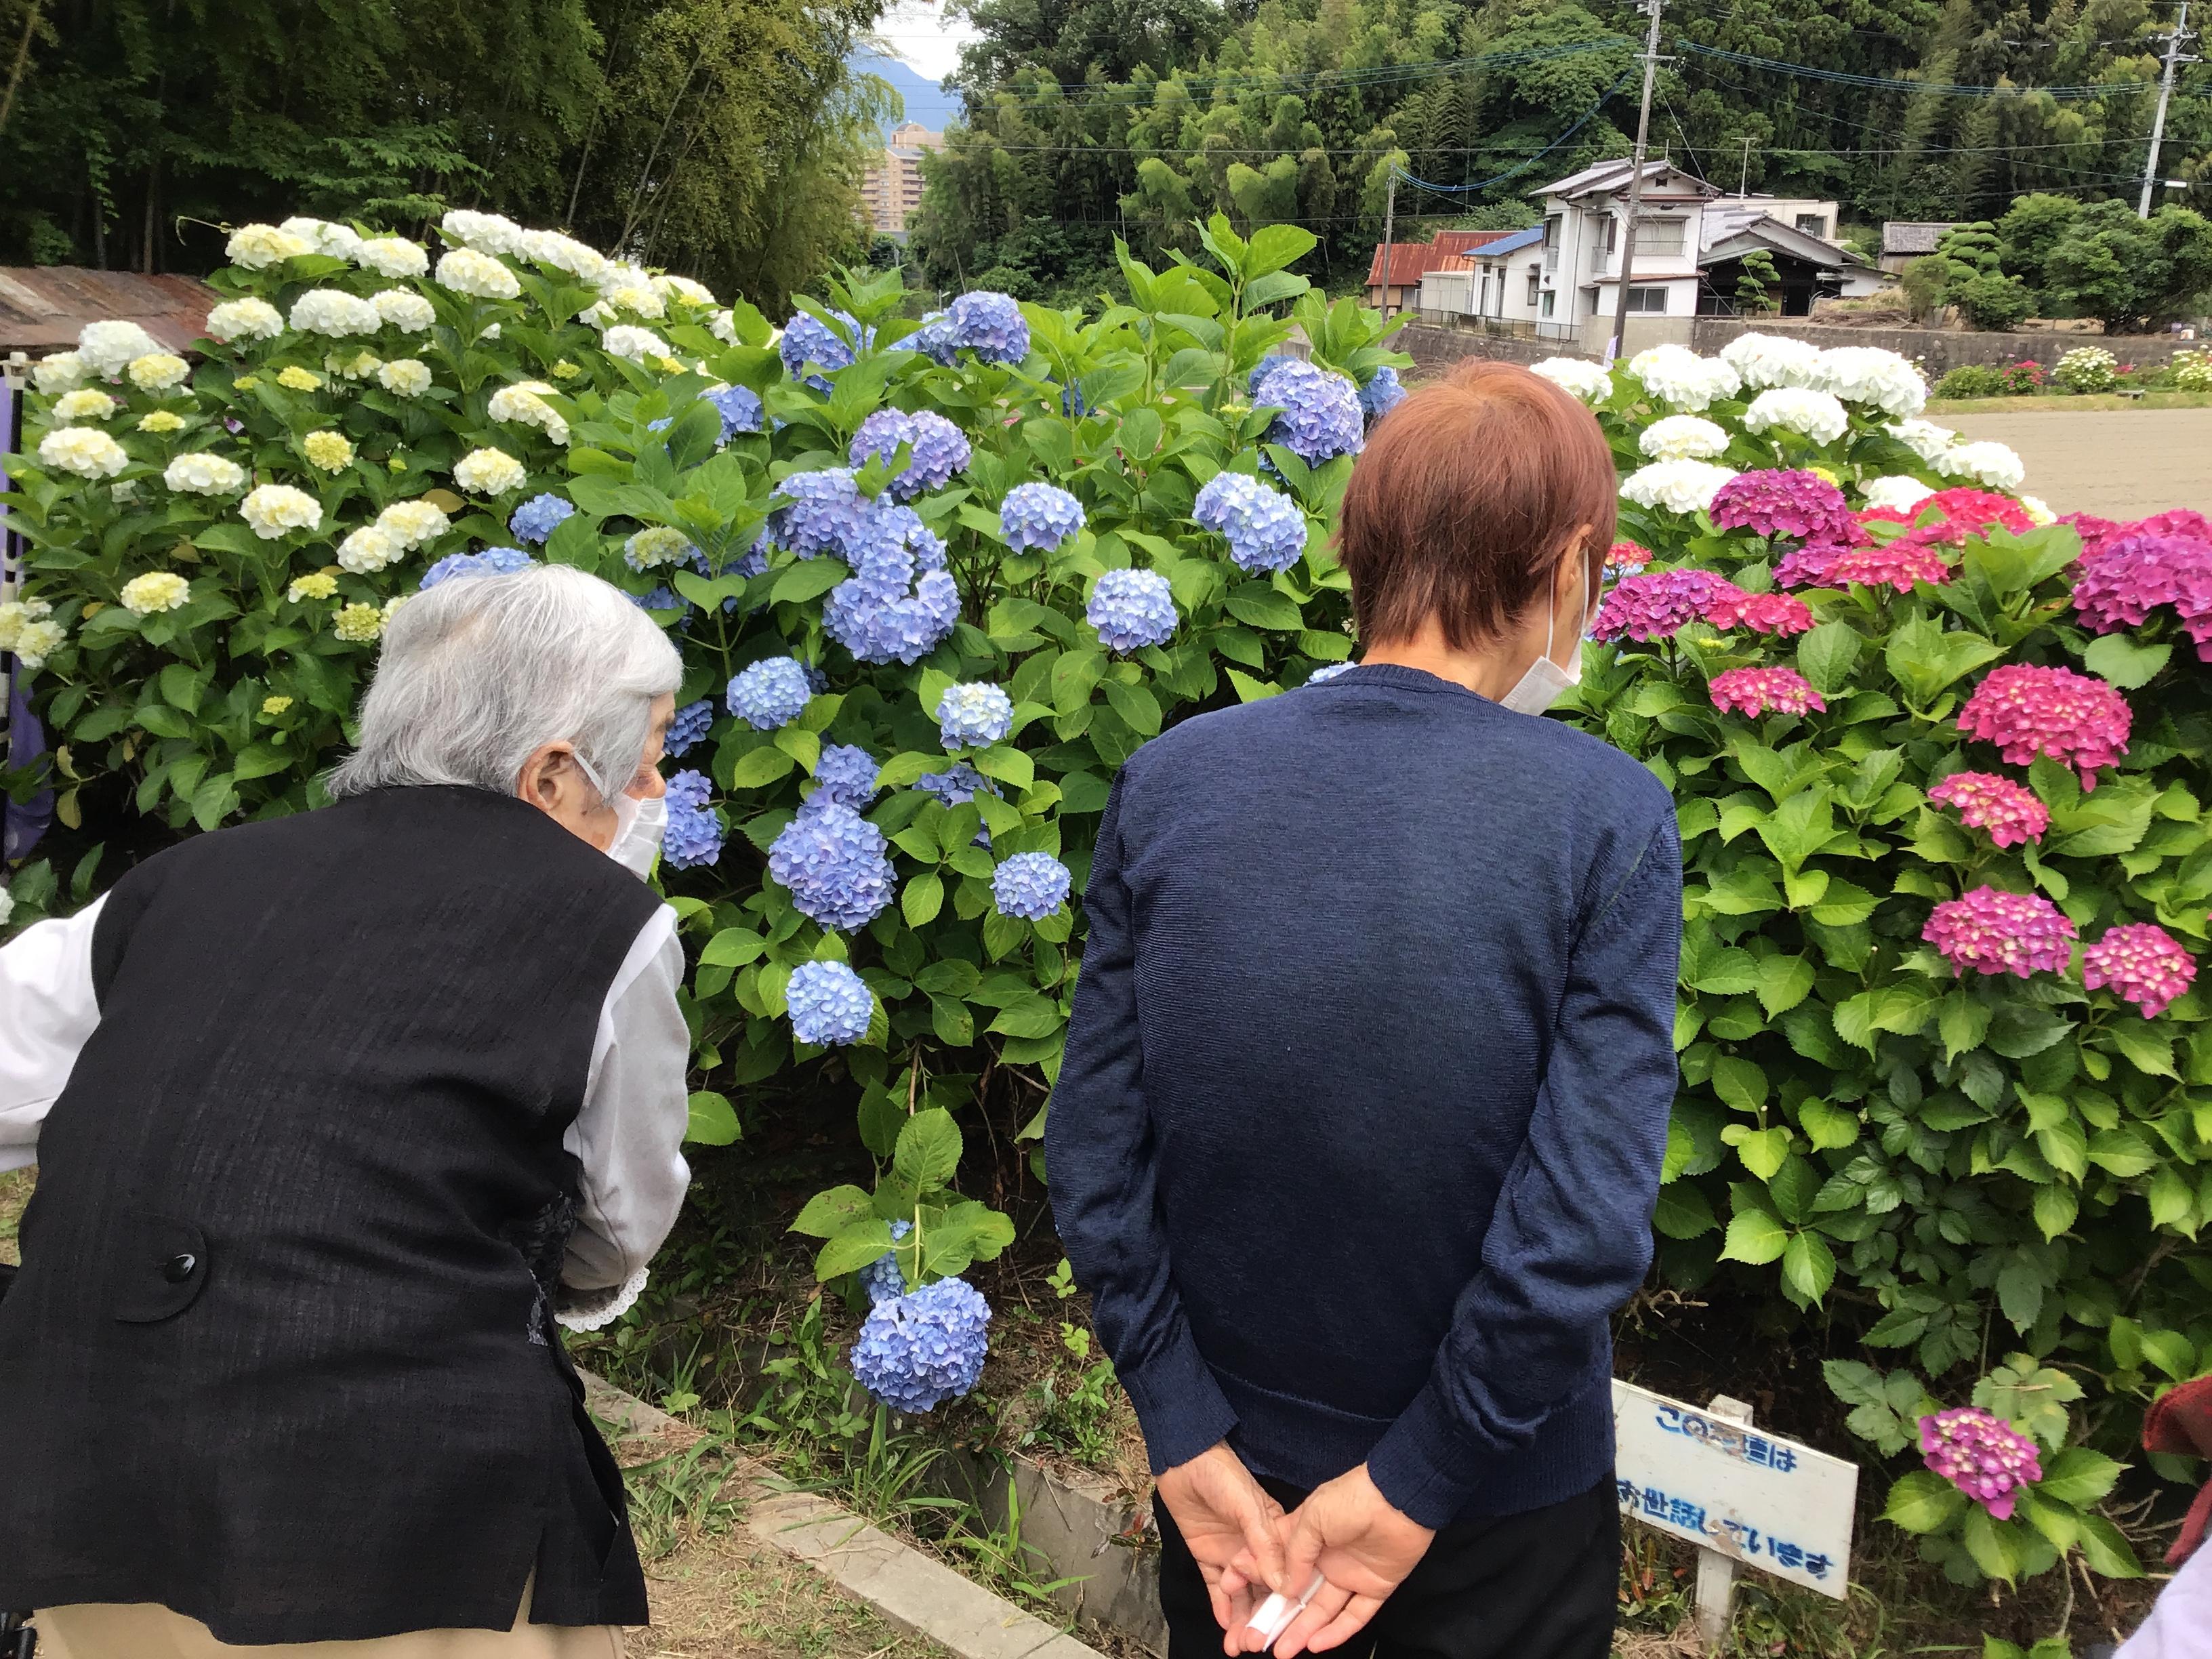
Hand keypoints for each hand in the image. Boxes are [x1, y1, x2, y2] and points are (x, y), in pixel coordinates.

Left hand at [1154, 1443, 1289, 1651]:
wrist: (1184, 1459)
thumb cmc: (1222, 1474)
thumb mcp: (1248, 1506)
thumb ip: (1264, 1545)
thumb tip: (1283, 1584)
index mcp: (1275, 1535)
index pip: (1284, 1576)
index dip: (1285, 1603)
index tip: (1284, 1629)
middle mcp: (1256, 1549)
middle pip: (1262, 1591)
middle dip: (1261, 1619)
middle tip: (1255, 1645)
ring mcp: (1231, 1553)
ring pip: (1240, 1594)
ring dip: (1241, 1619)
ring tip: (1239, 1645)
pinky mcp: (1207, 1554)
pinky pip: (1216, 1586)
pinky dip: (1221, 1605)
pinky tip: (1225, 1624)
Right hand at [1263, 1464, 1434, 1656]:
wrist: (1400, 1499)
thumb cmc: (1353, 1498)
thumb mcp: (1311, 1518)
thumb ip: (1295, 1554)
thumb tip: (1284, 1588)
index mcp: (1307, 1536)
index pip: (1279, 1565)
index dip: (1261, 1583)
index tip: (1239, 1601)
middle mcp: (1326, 1558)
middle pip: (1299, 1595)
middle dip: (1279, 1618)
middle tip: (1259, 1639)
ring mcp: (1350, 1575)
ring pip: (1322, 1610)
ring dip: (1303, 1630)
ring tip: (1282, 1650)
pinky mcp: (1374, 1588)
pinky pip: (1354, 1616)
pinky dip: (1336, 1632)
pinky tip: (1316, 1644)